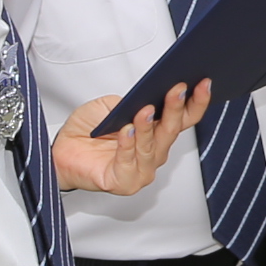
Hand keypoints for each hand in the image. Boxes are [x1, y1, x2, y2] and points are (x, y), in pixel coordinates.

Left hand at [52, 81, 206, 196]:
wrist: (61, 151)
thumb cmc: (88, 130)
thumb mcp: (110, 106)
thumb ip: (130, 102)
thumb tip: (147, 96)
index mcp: (157, 133)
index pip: (184, 119)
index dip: (197, 102)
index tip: (203, 83)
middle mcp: (154, 152)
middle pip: (171, 131)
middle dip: (175, 109)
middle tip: (177, 89)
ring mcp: (142, 170)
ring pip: (151, 146)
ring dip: (148, 127)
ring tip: (144, 110)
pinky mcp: (124, 182)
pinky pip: (128, 162)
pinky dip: (127, 145)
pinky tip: (125, 130)